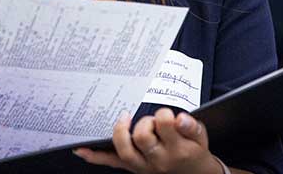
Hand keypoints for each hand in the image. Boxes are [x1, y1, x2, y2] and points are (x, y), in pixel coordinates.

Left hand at [75, 108, 224, 173]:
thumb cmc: (195, 152)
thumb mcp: (201, 137)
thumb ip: (191, 126)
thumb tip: (179, 118)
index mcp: (177, 149)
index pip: (164, 123)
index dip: (163, 114)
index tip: (165, 114)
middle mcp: (158, 159)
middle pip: (141, 136)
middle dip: (144, 122)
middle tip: (152, 120)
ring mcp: (143, 166)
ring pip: (124, 151)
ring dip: (120, 132)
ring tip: (123, 119)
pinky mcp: (133, 168)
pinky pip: (111, 162)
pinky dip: (95, 156)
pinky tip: (81, 149)